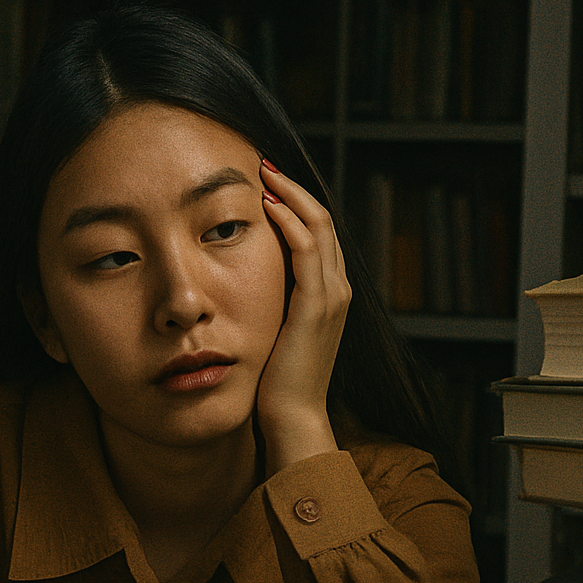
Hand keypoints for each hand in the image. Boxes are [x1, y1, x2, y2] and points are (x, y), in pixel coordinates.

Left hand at [257, 158, 350, 475]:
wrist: (292, 418)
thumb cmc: (276, 381)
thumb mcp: (275, 330)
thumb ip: (270, 303)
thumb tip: (244, 280)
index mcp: (330, 293)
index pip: (317, 233)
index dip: (295, 203)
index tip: (265, 183)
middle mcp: (338, 288)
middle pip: (322, 219)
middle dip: (292, 188)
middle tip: (263, 164)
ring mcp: (331, 296)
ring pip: (318, 226)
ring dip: (290, 195)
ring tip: (263, 174)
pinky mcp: (316, 305)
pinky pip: (306, 250)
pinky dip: (288, 222)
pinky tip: (266, 207)